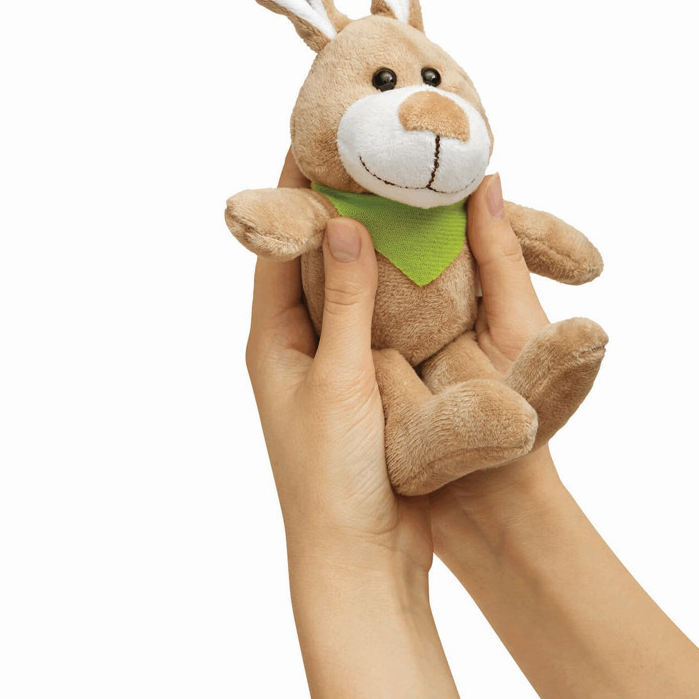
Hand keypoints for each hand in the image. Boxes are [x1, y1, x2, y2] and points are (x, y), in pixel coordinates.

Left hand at [246, 154, 563, 575]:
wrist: (360, 557)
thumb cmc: (333, 475)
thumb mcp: (338, 380)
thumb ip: (345, 303)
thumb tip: (341, 224)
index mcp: (272, 342)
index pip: (279, 249)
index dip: (293, 195)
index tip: (312, 141)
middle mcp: (297, 348)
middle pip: (314, 263)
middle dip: (336, 214)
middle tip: (368, 162)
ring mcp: (333, 367)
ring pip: (350, 291)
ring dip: (370, 251)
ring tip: (401, 200)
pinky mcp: (367, 386)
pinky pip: (378, 322)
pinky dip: (396, 291)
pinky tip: (426, 269)